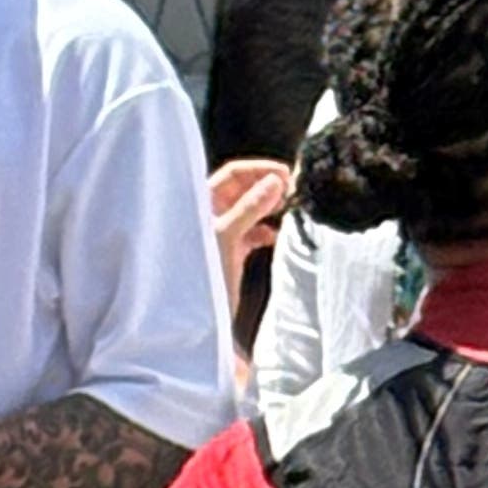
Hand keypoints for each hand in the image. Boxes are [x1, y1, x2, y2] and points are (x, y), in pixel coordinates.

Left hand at [207, 159, 292, 315]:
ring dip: (269, 208)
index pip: (233, 174)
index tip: (287, 175)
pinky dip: (266, 231)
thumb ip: (250, 208)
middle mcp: (209, 215)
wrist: (195, 317)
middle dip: (267, 187)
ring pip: (249, 210)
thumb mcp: (225, 236)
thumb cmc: (199, 274)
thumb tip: (276, 181)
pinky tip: (274, 236)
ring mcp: (220, 233)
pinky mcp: (230, 251)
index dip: (259, 170)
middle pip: (242, 189)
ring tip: (286, 210)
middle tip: (291, 192)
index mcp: (201, 205)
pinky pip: (252, 232)